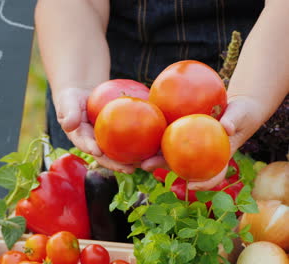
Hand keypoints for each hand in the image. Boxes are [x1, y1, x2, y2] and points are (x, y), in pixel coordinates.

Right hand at [53, 87, 137, 172]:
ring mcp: (106, 142)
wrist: (83, 96)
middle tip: (128, 169)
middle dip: (116, 164)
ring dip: (131, 161)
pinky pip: (128, 140)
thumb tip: (68, 124)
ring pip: (119, 153)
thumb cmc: (73, 99)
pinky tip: (152, 146)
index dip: (91, 149)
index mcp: (81, 139)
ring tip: (144, 164)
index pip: (86, 145)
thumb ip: (68, 112)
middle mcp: (94, 144)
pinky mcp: (117, 136)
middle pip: (106, 156)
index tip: (97, 151)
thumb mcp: (67, 102)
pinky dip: (140, 144)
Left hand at [141, 97, 263, 189]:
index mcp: (216, 158)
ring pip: (168, 152)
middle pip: (179, 164)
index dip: (202, 183)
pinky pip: (167, 136)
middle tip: (145, 166)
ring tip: (133, 153)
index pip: (211, 175)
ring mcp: (189, 147)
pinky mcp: (182, 134)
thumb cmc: (240, 114)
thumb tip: (226, 128)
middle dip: (160, 166)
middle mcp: (199, 156)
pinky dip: (154, 137)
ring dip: (151, 154)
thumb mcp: (240, 115)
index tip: (191, 186)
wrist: (234, 109)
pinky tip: (139, 133)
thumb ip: (233, 121)